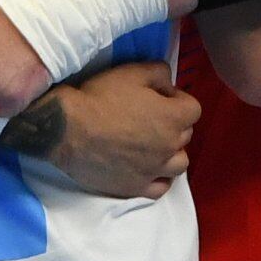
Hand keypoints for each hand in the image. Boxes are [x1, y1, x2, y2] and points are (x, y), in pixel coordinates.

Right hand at [36, 65, 197, 200]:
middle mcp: (170, 146)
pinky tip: (148, 169)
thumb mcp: (132, 71)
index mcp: (173, 117)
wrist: (66, 129)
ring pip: (179, 164)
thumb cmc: (99, 98)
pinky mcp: (135, 187)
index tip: (159, 98)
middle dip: (173, 124)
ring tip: (153, 146)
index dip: (177, 100)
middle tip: (149, 118)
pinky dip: (159, 178)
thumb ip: (160, 73)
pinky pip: (160, 188)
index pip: (193, 109)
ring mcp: (154, 170)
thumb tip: (168, 84)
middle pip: (186, 135)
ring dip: (171, 153)